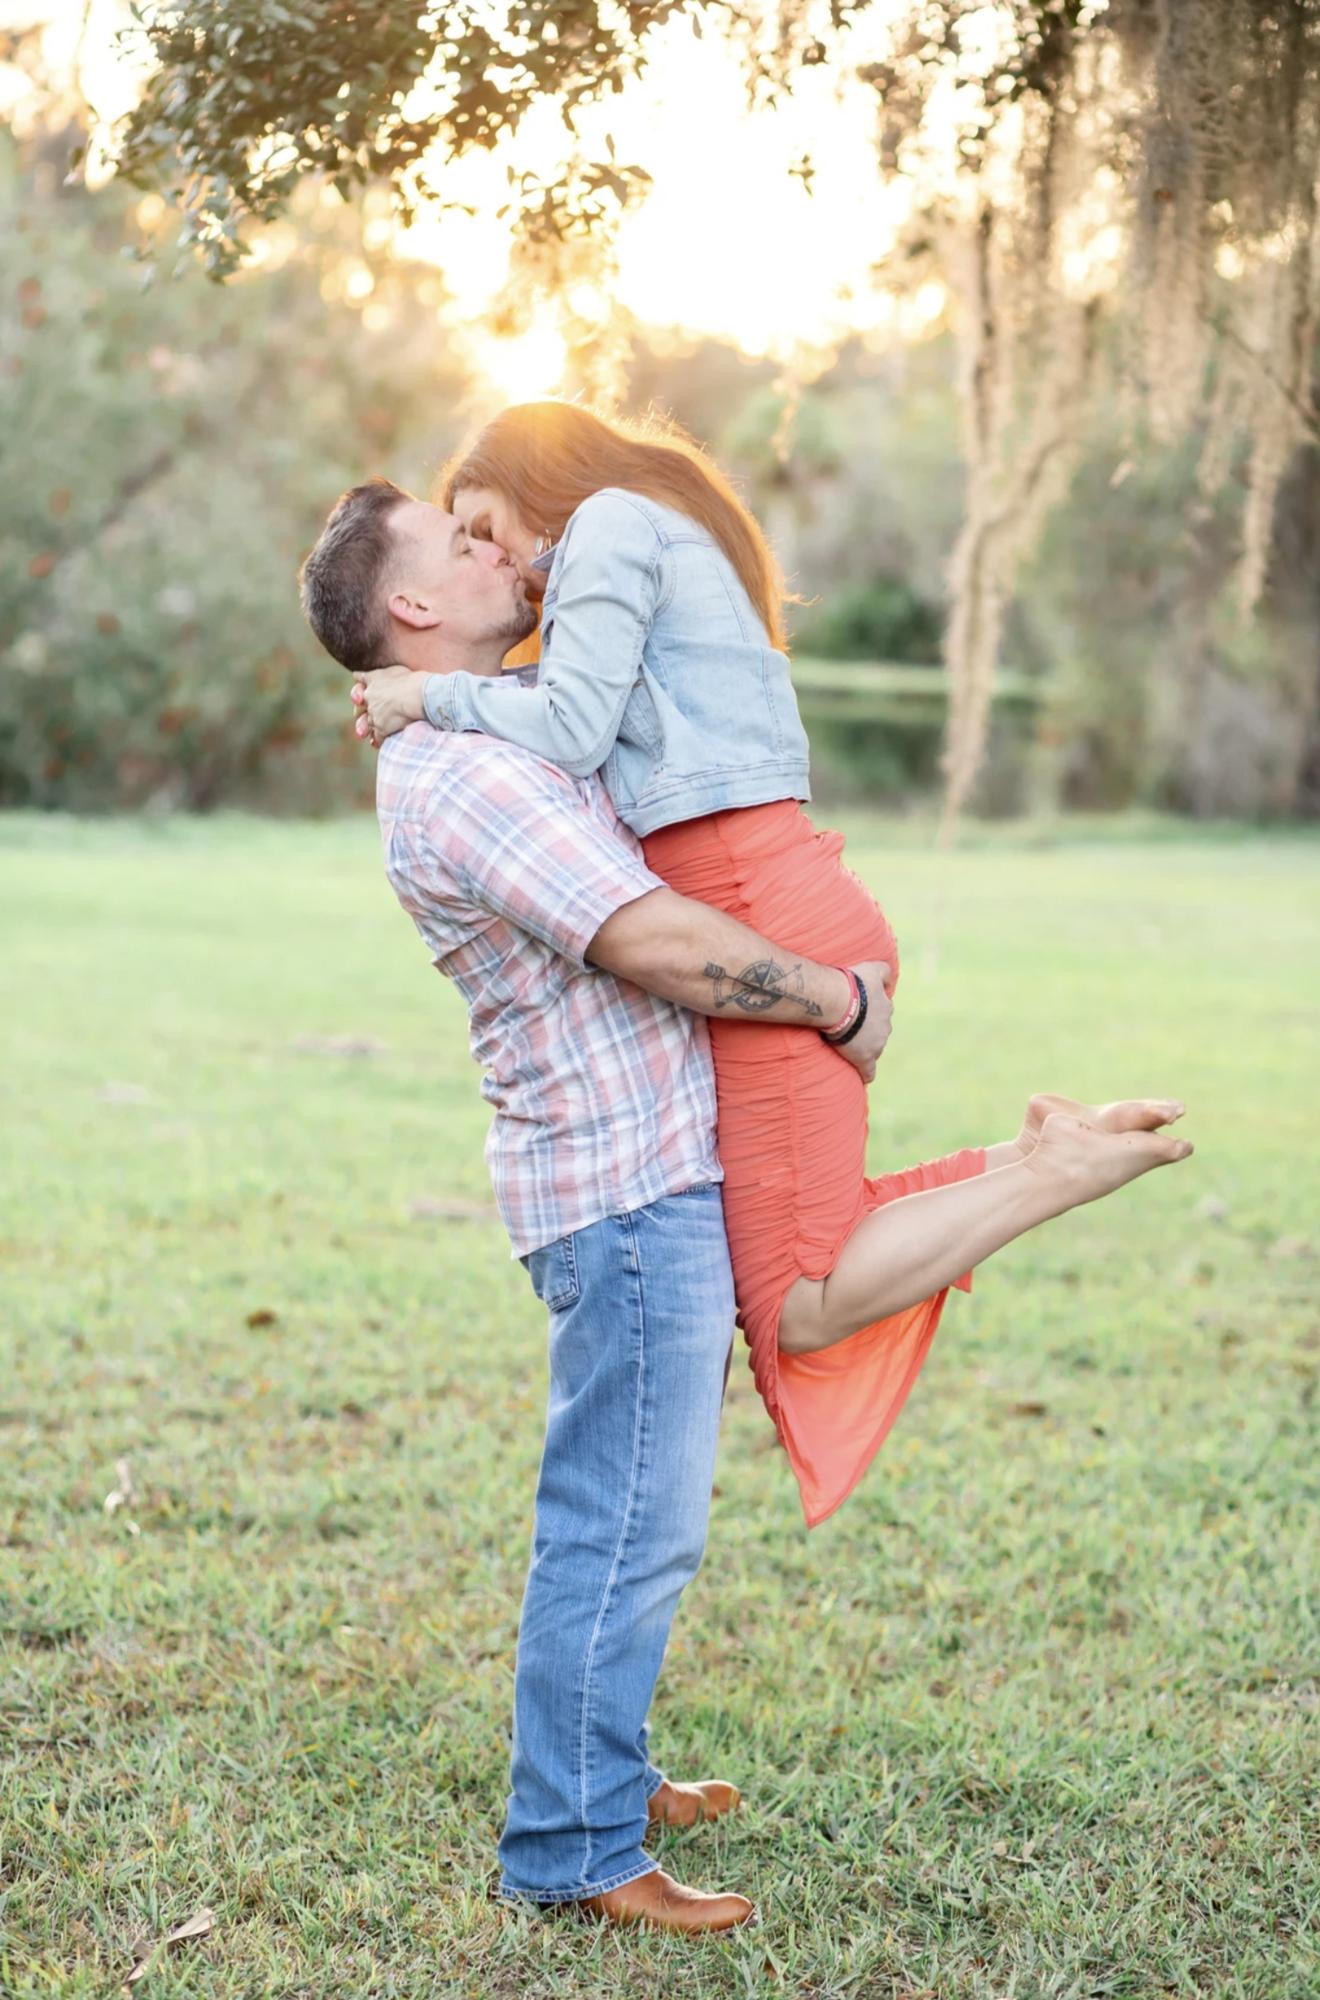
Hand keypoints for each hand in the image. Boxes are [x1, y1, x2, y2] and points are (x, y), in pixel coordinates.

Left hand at [351, 664, 424, 746]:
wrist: (416, 695)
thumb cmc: (410, 680)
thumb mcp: (393, 670)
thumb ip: (379, 674)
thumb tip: (359, 675)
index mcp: (372, 682)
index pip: (360, 686)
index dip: (359, 692)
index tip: (358, 696)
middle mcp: (369, 699)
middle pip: (358, 708)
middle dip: (359, 712)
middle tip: (359, 715)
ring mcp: (374, 715)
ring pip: (365, 725)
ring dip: (365, 729)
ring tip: (364, 733)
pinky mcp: (381, 729)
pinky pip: (376, 738)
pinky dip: (376, 740)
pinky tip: (376, 743)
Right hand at [830, 959, 893, 1082]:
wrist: (839, 1002)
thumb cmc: (853, 984)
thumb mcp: (873, 969)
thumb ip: (885, 971)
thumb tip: (890, 981)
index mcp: (886, 1008)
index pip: (882, 1013)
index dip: (871, 1014)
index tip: (859, 1013)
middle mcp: (885, 1027)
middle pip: (879, 1032)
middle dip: (868, 1031)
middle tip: (849, 1028)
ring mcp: (876, 1045)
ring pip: (874, 1049)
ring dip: (864, 1048)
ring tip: (848, 1047)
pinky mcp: (864, 1058)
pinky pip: (869, 1071)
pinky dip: (866, 1073)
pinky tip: (864, 1077)